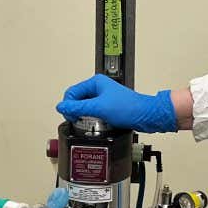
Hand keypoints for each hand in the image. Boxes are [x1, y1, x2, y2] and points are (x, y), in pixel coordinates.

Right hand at [56, 74, 177, 132]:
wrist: (146, 115)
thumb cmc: (128, 108)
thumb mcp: (99, 108)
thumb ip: (78, 108)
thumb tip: (61, 106)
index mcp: (95, 82)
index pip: (72, 92)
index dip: (68, 106)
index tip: (71, 117)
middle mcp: (99, 88)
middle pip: (77, 100)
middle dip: (75, 111)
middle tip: (77, 121)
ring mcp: (104, 98)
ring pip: (85, 107)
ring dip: (84, 116)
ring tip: (87, 124)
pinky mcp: (108, 107)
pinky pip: (93, 113)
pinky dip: (91, 119)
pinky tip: (95, 125)